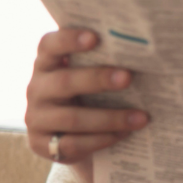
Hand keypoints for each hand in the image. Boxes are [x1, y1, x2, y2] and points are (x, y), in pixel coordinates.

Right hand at [25, 28, 147, 163]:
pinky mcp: (41, 145)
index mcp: (47, 64)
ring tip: (141, 117)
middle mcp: (37, 88)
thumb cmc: (90, 94)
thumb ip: (105, 61)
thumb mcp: (90, 76)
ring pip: (72, 118)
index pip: (50, 45)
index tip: (95, 37)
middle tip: (128, 77)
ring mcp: (36, 117)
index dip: (69, 40)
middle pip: (64, 82)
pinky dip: (102, 139)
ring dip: (110, 118)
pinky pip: (73, 144)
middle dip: (98, 79)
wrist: (73, 136)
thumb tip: (145, 54)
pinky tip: (124, 134)